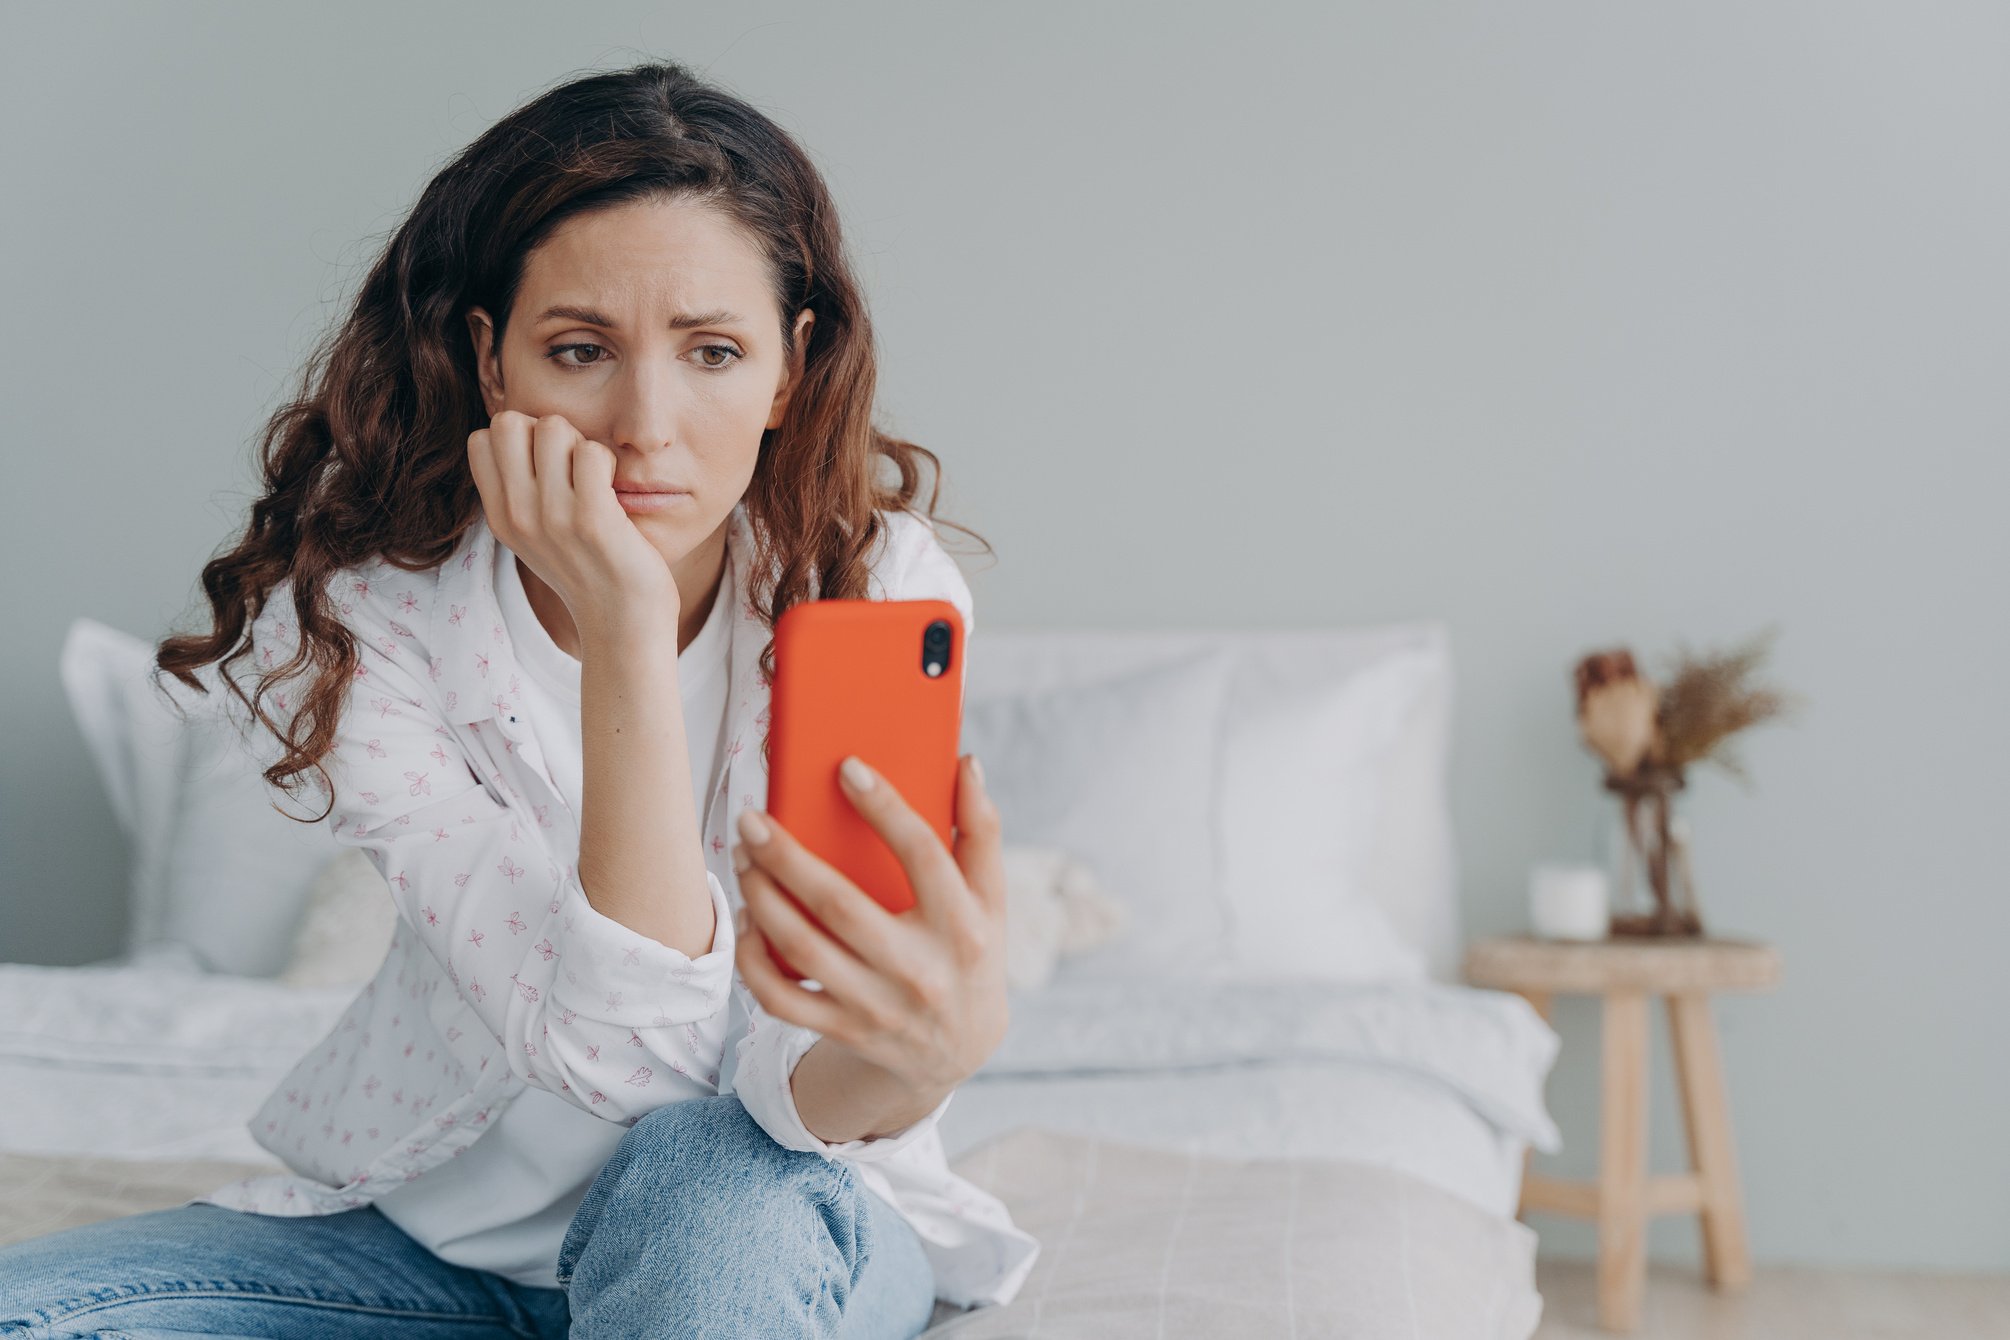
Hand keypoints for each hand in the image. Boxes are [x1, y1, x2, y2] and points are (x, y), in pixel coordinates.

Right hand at [466, 410, 675, 636]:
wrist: (623, 622)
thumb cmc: (590, 570)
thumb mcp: (536, 536)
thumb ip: (520, 491)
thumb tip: (523, 430)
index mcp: (500, 517)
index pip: (481, 440)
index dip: (520, 438)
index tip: (546, 465)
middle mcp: (518, 516)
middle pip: (509, 422)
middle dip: (545, 430)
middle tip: (570, 464)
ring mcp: (552, 518)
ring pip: (554, 428)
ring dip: (581, 444)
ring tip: (594, 479)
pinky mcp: (592, 520)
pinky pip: (592, 453)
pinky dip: (608, 461)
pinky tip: (612, 489)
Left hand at [732, 753, 1009, 1093]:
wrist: (957, 1052)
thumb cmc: (969, 954)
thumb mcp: (990, 900)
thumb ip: (981, 832)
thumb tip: (966, 764)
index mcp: (963, 927)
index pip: (923, 855)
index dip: (885, 807)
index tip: (846, 768)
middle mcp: (921, 970)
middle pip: (840, 905)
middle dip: (787, 857)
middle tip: (753, 820)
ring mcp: (878, 1006)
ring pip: (802, 950)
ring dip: (762, 899)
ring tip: (744, 860)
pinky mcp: (844, 1030)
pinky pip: (781, 999)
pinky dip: (753, 960)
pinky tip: (748, 920)